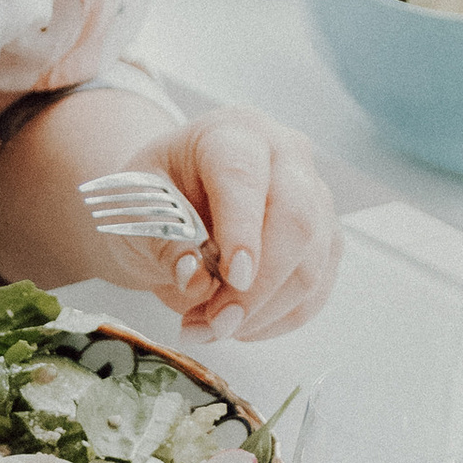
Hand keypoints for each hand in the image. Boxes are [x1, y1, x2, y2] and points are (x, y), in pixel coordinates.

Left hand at [105, 108, 338, 340]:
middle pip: (295, 221)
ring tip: (210, 329)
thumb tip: (196, 279)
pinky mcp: (325, 240)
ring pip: (311, 265)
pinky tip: (240, 328)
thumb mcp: (137, 209)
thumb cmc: (157, 196)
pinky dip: (278, 321)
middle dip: (257, 287)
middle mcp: (285, 157)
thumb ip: (162, 241)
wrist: (176, 199)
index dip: (242, 229)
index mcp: (232, 133)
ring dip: (262, 313)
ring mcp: (315, 198)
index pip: (244, 176)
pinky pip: (316, 291)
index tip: (233, 277)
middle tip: (216, 323)